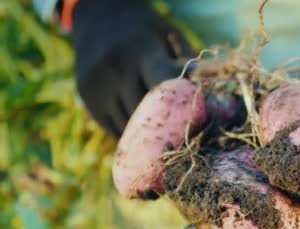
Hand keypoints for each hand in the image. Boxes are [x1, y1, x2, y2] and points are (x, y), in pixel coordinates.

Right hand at [72, 0, 193, 136]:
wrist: (100, 18)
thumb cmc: (147, 31)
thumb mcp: (171, 37)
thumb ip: (188, 67)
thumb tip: (211, 100)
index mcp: (141, 52)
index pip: (164, 91)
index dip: (182, 110)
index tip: (199, 123)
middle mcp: (115, 70)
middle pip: (147, 115)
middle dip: (168, 129)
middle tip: (186, 140)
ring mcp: (97, 87)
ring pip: (129, 128)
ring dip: (149, 136)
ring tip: (167, 138)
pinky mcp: (88, 101)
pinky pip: (115, 130)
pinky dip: (132, 135)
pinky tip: (145, 131)